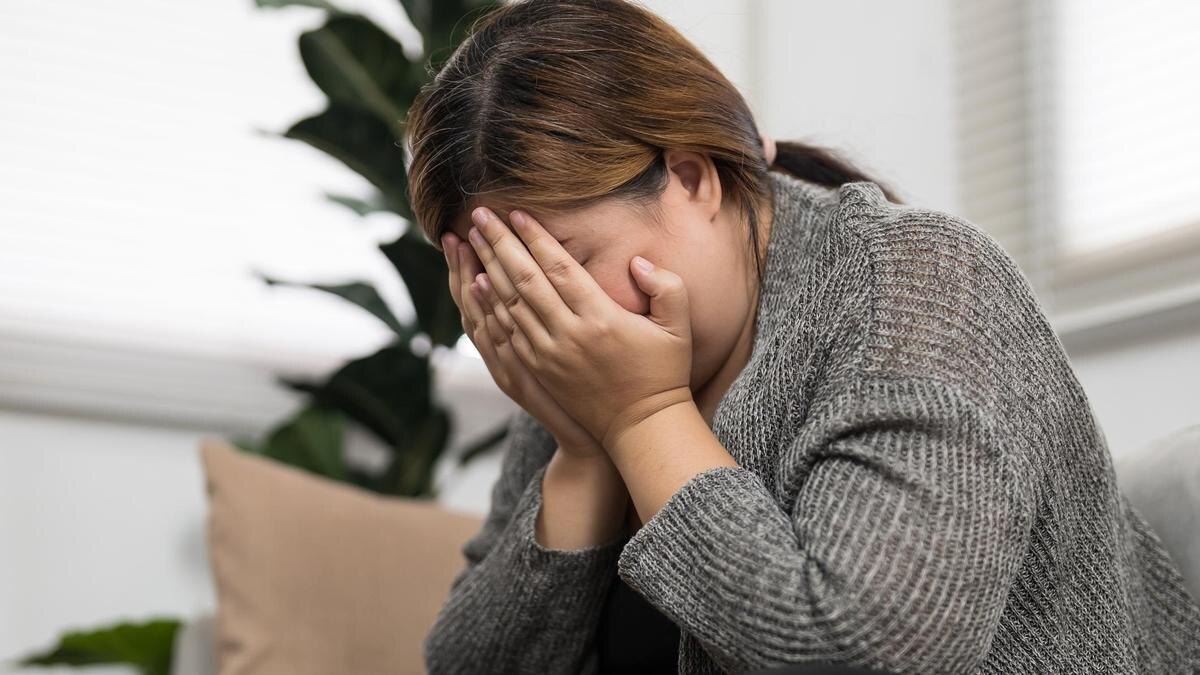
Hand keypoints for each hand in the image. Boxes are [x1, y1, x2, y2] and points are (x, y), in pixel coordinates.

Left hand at [464, 206, 694, 449]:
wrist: (641, 427)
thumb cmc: (663, 373)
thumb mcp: (679, 327)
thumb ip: (666, 286)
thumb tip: (636, 262)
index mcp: (601, 318)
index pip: (559, 268)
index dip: (535, 238)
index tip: (516, 213)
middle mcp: (569, 335)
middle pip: (525, 279)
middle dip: (500, 243)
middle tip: (480, 214)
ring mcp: (549, 354)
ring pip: (510, 303)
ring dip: (489, 267)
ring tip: (472, 239)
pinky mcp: (539, 370)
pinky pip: (507, 331)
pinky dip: (490, 304)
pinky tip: (478, 283)